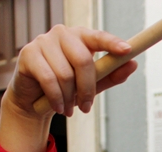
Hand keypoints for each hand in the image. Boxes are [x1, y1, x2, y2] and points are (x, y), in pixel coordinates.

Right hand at [4, 25, 135, 118]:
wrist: (34, 99)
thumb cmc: (66, 87)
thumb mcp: (92, 83)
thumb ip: (111, 74)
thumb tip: (133, 64)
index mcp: (80, 37)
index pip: (98, 37)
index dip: (112, 43)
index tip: (127, 50)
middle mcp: (62, 34)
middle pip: (83, 60)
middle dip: (87, 89)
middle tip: (87, 108)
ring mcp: (43, 41)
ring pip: (65, 74)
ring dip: (69, 98)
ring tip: (68, 108)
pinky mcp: (28, 54)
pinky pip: (49, 79)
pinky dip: (56, 98)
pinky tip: (58, 107)